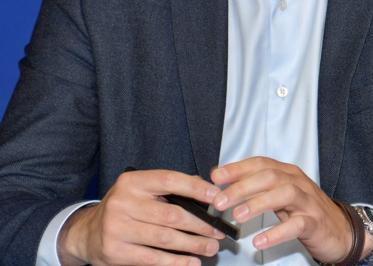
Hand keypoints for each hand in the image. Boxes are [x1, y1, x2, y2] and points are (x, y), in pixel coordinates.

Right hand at [57, 168, 224, 265]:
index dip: (197, 189)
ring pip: (165, 238)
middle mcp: (122, 202)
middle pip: (172, 214)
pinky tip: (190, 261)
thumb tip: (208, 192)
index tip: (218, 197)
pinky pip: (152, 258)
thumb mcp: (142, 191)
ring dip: (193, 244)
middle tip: (218, 231)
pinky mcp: (115, 251)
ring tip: (210, 247)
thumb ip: (171, 189)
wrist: (87, 232)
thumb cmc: (125, 208)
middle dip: (201, 225)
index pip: (170, 180)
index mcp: (132, 182)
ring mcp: (116, 228)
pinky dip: (175, 261)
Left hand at [211, 156, 372, 262]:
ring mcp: (308, 203)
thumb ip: (258, 188)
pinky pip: (296, 225)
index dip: (238, 168)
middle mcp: (299, 183)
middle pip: (270, 176)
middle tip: (219, 201)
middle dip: (242, 187)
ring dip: (258, 203)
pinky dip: (276, 233)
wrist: (342, 231)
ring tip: (237, 216)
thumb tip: (224, 184)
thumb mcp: (282, 196)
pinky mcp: (315, 224)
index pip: (262, 163)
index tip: (215, 177)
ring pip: (284, 194)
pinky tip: (259, 241)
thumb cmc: (306, 212)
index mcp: (289, 174)